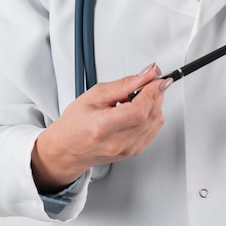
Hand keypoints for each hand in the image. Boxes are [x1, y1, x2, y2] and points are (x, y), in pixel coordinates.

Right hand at [31, 63, 170, 192]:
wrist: (68, 148)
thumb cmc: (76, 122)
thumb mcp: (96, 94)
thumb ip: (125, 83)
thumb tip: (148, 74)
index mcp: (103, 127)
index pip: (138, 111)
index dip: (153, 92)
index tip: (158, 78)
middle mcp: (117, 143)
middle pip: (151, 115)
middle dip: (155, 93)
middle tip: (147, 82)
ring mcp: (128, 150)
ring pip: (156, 121)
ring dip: (154, 104)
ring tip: (135, 98)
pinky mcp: (135, 151)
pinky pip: (154, 129)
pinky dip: (152, 115)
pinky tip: (138, 110)